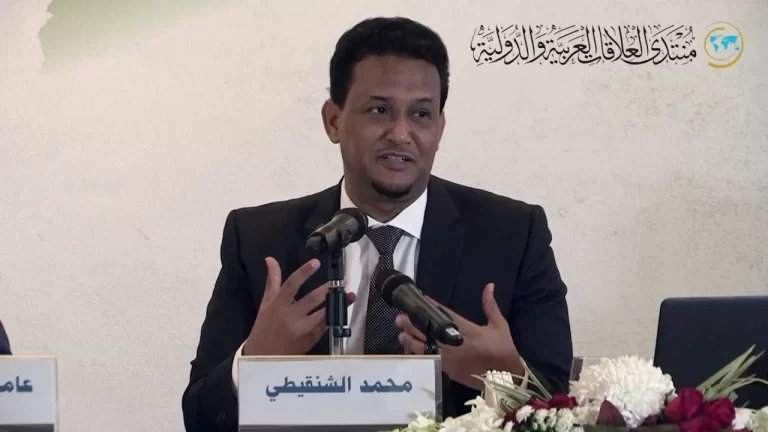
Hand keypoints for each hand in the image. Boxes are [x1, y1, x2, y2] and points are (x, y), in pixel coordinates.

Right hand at [243, 257, 354, 355]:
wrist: (263, 356)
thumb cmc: (264, 327)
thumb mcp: (266, 303)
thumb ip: (272, 281)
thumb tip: (270, 259)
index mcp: (278, 304)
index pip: (292, 284)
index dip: (304, 272)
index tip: (316, 262)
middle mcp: (290, 316)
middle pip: (311, 299)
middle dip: (327, 290)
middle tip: (342, 281)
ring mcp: (301, 329)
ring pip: (322, 315)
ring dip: (337, 305)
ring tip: (349, 296)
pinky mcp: (309, 339)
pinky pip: (324, 326)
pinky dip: (333, 318)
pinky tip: (341, 311)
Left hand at [396, 283, 522, 390]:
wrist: (505, 377)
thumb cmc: (503, 349)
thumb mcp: (499, 325)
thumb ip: (490, 305)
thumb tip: (489, 285)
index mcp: (468, 330)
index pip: (445, 315)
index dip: (431, 306)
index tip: (420, 298)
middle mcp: (455, 343)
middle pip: (429, 332)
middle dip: (414, 324)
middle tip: (401, 317)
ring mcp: (449, 358)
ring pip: (425, 347)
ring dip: (412, 339)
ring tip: (400, 332)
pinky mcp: (447, 370)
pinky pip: (428, 360)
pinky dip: (418, 354)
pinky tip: (409, 349)